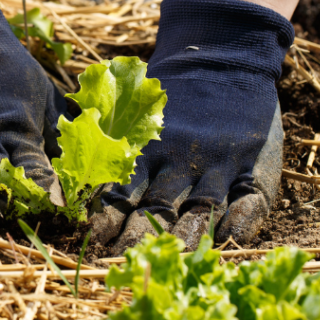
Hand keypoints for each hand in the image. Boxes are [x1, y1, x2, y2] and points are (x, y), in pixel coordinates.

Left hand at [91, 0, 293, 251]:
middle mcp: (182, 164)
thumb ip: (107, 136)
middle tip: (122, 263)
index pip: (123, 191)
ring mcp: (219, 168)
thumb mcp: (137, 108)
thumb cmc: (175, 91)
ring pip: (199, 212)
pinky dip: (241, 223)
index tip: (93, 238)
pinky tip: (230, 242)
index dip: (109, 216)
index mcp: (149, 151)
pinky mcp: (252, 169)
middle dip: (139, 237)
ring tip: (168, 263)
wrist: (225, 55)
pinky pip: (250, 202)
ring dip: (182, 238)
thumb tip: (66, 165)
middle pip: (158, 209)